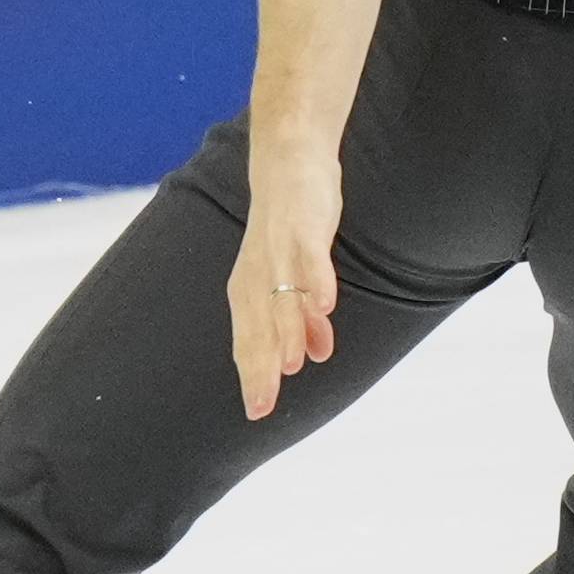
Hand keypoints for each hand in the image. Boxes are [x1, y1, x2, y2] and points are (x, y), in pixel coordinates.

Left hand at [230, 145, 342, 423]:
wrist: (288, 160)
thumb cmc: (287, 226)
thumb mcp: (295, 275)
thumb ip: (303, 316)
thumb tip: (316, 357)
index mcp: (249, 287)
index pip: (248, 339)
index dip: (253, 375)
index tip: (257, 412)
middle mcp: (257, 272)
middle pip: (258, 325)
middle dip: (261, 367)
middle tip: (265, 404)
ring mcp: (278, 249)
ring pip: (282, 296)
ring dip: (289, 331)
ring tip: (294, 366)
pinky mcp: (303, 225)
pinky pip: (309, 257)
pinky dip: (315, 281)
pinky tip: (324, 306)